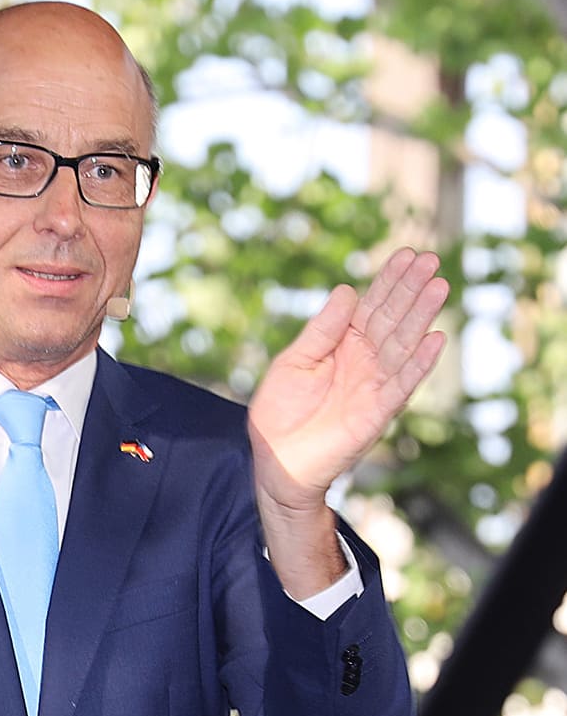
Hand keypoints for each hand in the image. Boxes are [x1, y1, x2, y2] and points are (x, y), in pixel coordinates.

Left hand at [249, 248, 449, 515]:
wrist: (276, 461)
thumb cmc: (279, 412)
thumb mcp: (293, 363)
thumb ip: (320, 331)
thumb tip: (347, 290)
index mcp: (343, 344)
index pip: (371, 305)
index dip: (389, 280)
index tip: (408, 254)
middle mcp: (364, 359)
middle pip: (393, 318)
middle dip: (411, 289)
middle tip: (431, 260)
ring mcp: (374, 384)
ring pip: (403, 344)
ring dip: (422, 316)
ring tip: (439, 287)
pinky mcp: (378, 411)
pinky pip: (403, 384)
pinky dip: (419, 363)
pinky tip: (436, 339)